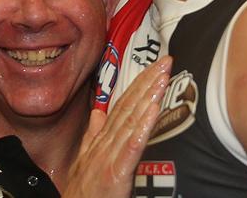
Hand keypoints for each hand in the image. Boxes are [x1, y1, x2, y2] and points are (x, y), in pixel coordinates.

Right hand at [64, 56, 171, 197]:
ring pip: (131, 122)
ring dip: (148, 98)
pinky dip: (142, 129)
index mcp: (102, 138)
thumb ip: (92, 134)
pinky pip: (131, 149)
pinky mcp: (115, 174)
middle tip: (166, 61)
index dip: (140, 83)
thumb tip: (98, 113)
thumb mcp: (84, 159)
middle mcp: (105, 142)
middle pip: (130, 107)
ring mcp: (109, 157)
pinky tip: (153, 112)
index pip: (123, 104)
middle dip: (148, 82)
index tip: (156, 66)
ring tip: (163, 79)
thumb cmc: (80, 192)